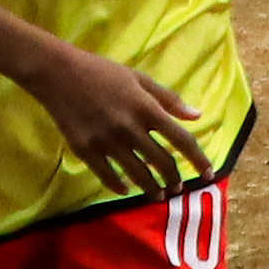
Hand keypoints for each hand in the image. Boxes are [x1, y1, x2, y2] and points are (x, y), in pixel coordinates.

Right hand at [31, 43, 210, 198]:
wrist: (59, 74)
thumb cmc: (103, 73)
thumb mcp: (140, 79)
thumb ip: (169, 99)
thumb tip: (197, 116)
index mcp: (146, 108)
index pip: (181, 139)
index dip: (199, 159)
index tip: (209, 173)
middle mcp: (130, 128)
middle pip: (162, 162)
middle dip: (174, 179)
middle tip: (178, 188)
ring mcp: (107, 141)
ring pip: (137, 174)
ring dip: (152, 189)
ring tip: (158, 195)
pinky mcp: (86, 150)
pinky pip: (107, 176)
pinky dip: (119, 186)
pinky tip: (126, 190)